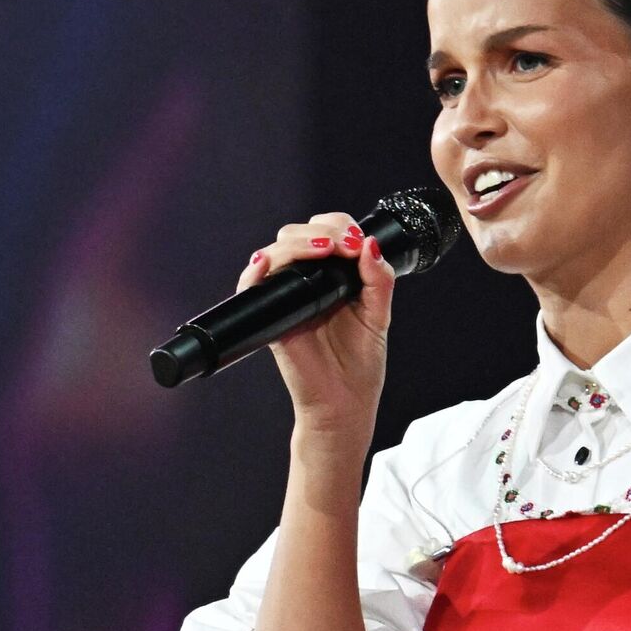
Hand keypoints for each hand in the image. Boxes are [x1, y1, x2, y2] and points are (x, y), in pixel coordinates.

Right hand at [238, 212, 396, 435]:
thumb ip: (378, 279)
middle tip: (345, 246)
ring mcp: (286, 298)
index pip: (326, 232)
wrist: (344, 403)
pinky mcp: (272, 318)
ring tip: (324, 250)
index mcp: (332, 276)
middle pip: (296, 234)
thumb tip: (370, 244)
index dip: (339, 227)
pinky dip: (255, 271)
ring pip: (275, 252)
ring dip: (297, 242)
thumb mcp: (379, 314)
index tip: (357, 242)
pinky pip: (251, 287)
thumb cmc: (360, 364)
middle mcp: (306, 282)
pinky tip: (269, 264)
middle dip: (321, 230)